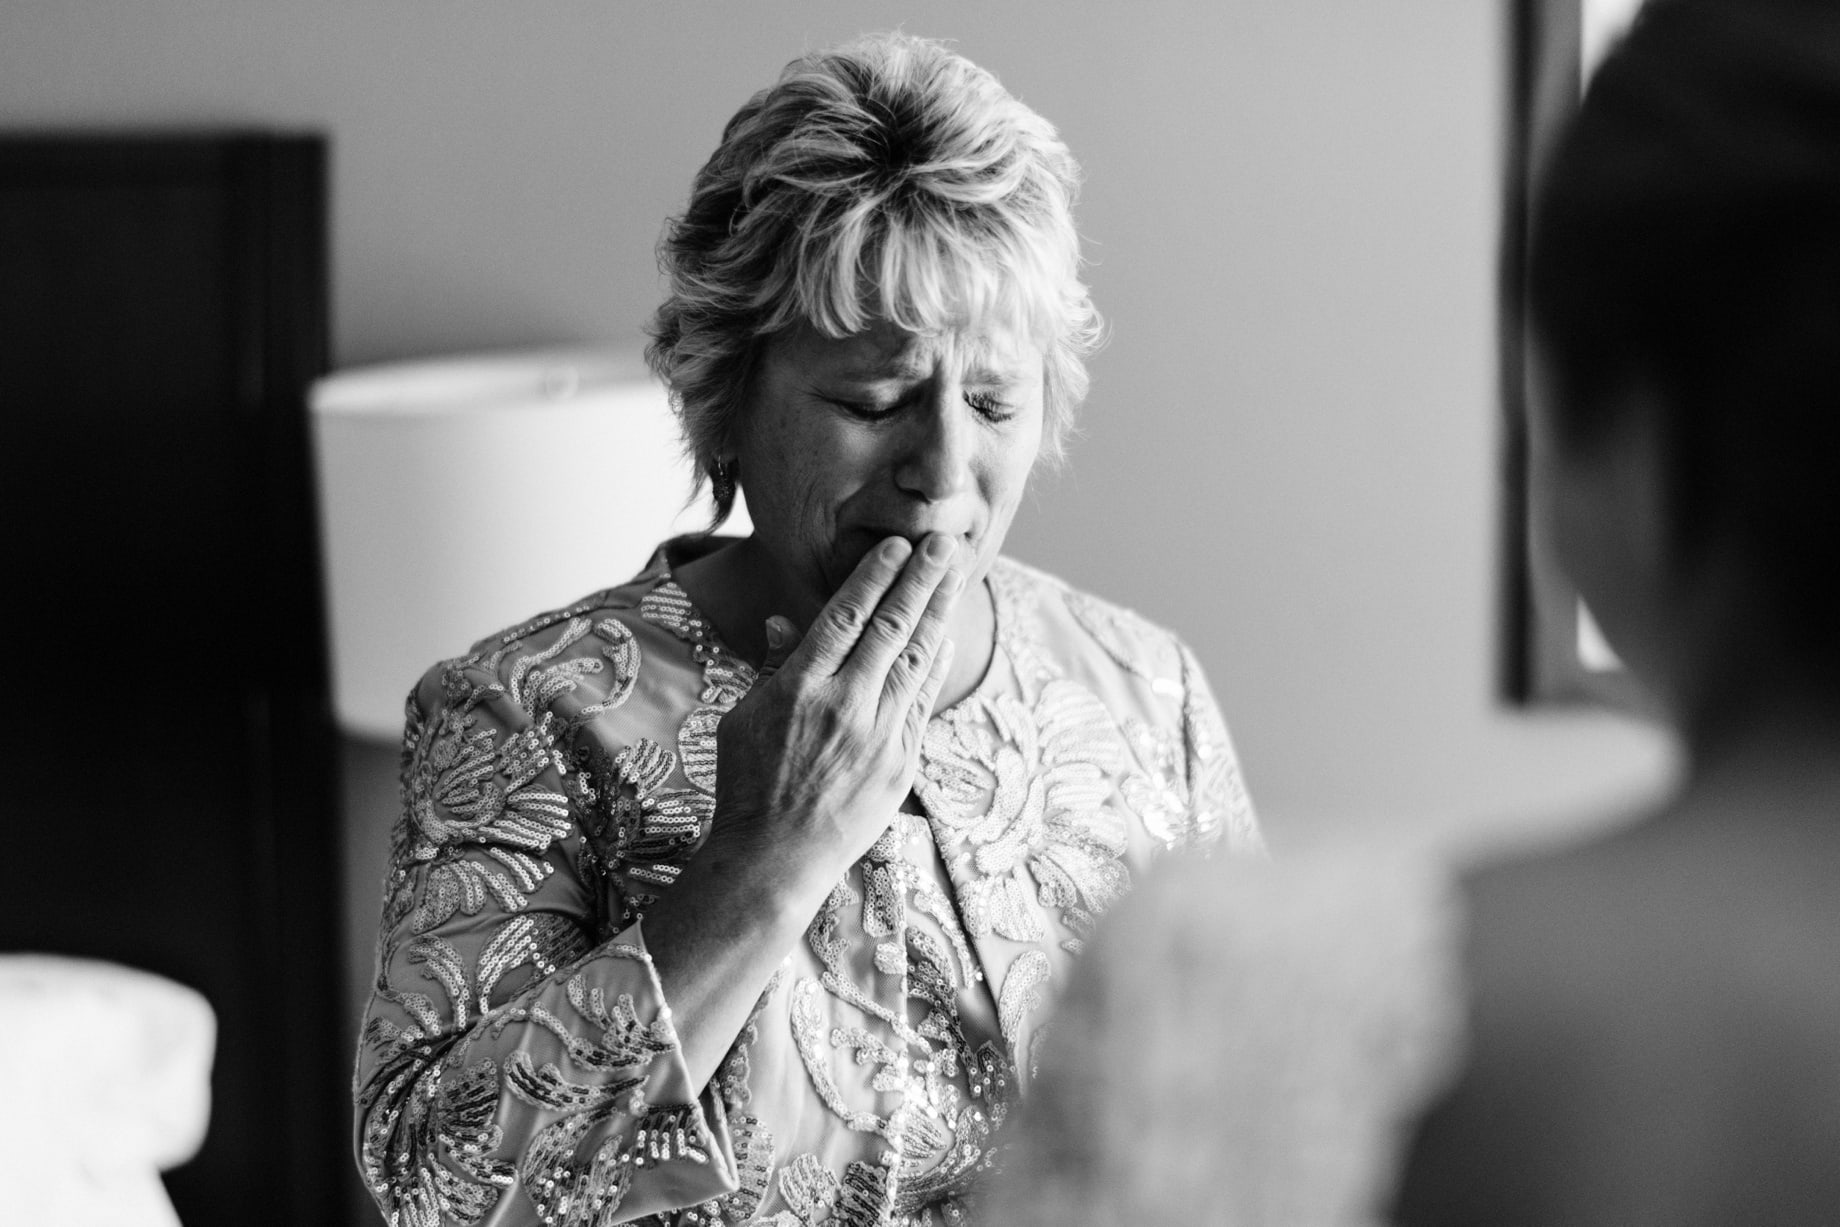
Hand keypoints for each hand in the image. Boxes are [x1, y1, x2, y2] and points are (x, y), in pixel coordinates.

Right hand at [706, 532, 963, 902]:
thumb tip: (784, 619)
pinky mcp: (901, 763)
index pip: (844, 617)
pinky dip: (934, 664)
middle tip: (942, 542)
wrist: (775, 860)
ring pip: (916, 659)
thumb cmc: (748, 786)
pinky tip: (945, 636)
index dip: (874, 577)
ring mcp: (879, 736)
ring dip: (938, 612)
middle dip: (920, 580)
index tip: (896, 545)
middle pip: (891, 629)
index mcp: (799, 689)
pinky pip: (922, 700)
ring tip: (955, 575)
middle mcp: (845, 707)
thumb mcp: (742, 718)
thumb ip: (772, 666)